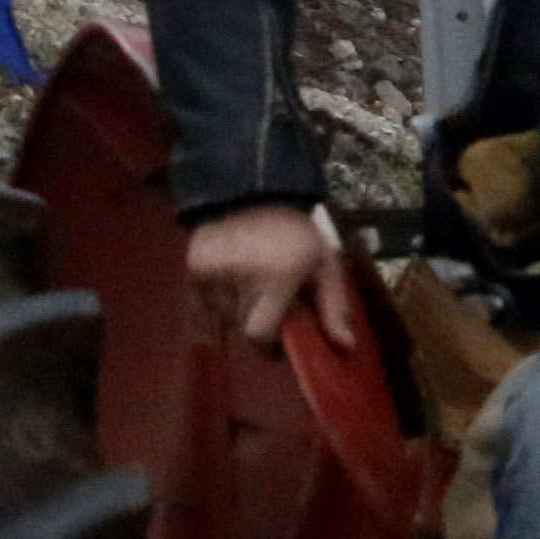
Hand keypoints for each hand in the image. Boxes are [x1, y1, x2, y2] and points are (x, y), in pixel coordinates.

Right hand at [185, 200, 363, 353]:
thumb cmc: (296, 234)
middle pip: (241, 328)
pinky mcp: (193, 269)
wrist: (253, 192)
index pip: (258, 334)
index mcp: (277, 278)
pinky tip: (234, 277)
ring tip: (252, 284)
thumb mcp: (325, 264)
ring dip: (238, 311)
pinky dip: (219, 299)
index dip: (269, 345)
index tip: (280, 340)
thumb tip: (345, 346)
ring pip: (222, 317)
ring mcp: (212, 274)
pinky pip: (204, 303)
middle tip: (270, 305)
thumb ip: (334, 307)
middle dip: (257, 324)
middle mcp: (240, 278)